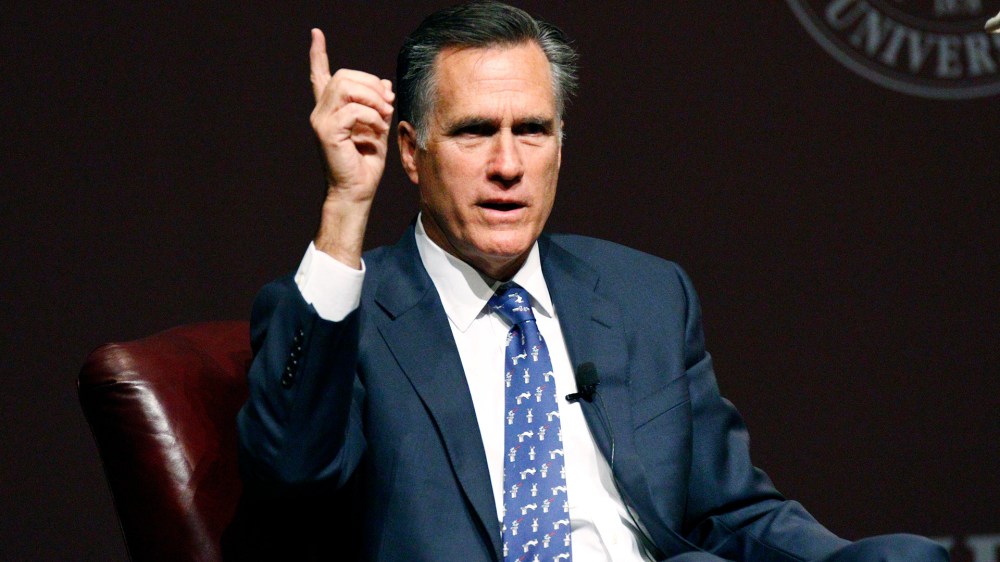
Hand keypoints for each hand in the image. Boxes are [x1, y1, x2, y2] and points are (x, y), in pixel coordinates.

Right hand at [308, 29, 394, 265]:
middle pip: (345, 76)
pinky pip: (353, 110)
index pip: (320, 75)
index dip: (318, 53)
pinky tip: (378, 130)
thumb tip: (385, 83)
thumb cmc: (366, 163)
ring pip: (347, 87)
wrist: (357, 191)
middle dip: (372, 84)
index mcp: (330, 109)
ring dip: (373, 98)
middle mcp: (321, 111)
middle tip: (389, 103)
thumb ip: (379, 105)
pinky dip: (372, 117)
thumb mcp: (378, 127)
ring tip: (385, 115)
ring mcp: (321, 121)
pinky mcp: (327, 132)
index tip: (316, 33)